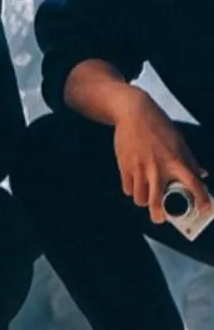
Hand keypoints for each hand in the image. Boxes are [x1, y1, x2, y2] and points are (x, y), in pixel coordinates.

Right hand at [112, 91, 209, 223]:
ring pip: (140, 199)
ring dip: (144, 201)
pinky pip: (127, 188)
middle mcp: (157, 169)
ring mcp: (139, 168)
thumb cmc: (158, 125)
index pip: (193, 185)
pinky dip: (132, 190)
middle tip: (161, 218)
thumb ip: (190, 161)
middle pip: (156, 202)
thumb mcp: (179, 141)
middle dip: (159, 215)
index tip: (205, 210)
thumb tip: (202, 174)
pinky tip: (135, 184)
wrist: (132, 112)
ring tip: (147, 197)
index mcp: (175, 162)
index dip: (202, 201)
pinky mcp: (124, 165)